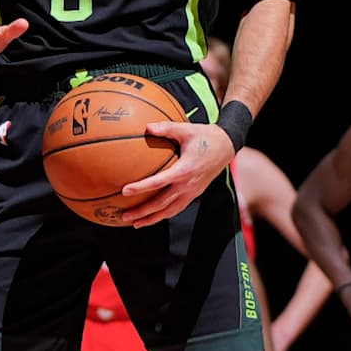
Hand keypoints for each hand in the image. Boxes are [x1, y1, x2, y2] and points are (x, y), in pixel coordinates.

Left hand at [119, 121, 233, 227]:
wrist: (226, 146)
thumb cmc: (205, 135)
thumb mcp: (186, 129)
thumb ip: (166, 128)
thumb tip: (146, 127)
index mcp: (184, 170)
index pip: (159, 182)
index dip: (141, 187)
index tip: (124, 191)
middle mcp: (188, 185)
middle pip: (162, 204)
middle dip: (142, 212)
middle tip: (123, 216)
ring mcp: (192, 192)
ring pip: (170, 211)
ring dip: (152, 219)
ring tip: (135, 223)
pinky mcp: (195, 193)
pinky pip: (177, 208)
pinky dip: (163, 214)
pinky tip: (152, 216)